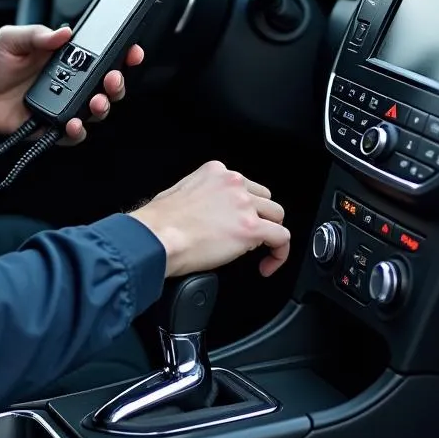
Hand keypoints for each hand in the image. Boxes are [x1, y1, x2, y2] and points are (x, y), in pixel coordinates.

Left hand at [0, 24, 143, 141]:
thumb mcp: (10, 39)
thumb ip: (36, 34)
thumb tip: (64, 32)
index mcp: (65, 57)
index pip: (102, 54)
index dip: (121, 52)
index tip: (132, 49)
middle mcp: (70, 82)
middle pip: (107, 84)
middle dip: (118, 81)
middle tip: (113, 77)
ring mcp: (63, 106)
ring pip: (96, 110)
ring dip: (103, 106)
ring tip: (97, 102)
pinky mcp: (52, 128)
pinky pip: (73, 134)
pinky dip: (78, 131)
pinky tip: (75, 123)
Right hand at [129, 161, 290, 277]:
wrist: (157, 237)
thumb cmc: (160, 221)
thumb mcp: (180, 191)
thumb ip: (202, 194)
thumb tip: (209, 212)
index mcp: (215, 172)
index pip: (244, 186)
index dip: (243, 208)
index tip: (237, 222)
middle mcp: (233, 183)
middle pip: (264, 199)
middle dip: (259, 218)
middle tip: (245, 237)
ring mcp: (244, 205)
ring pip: (277, 216)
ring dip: (269, 234)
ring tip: (256, 251)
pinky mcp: (251, 229)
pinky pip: (282, 238)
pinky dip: (279, 254)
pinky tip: (267, 265)